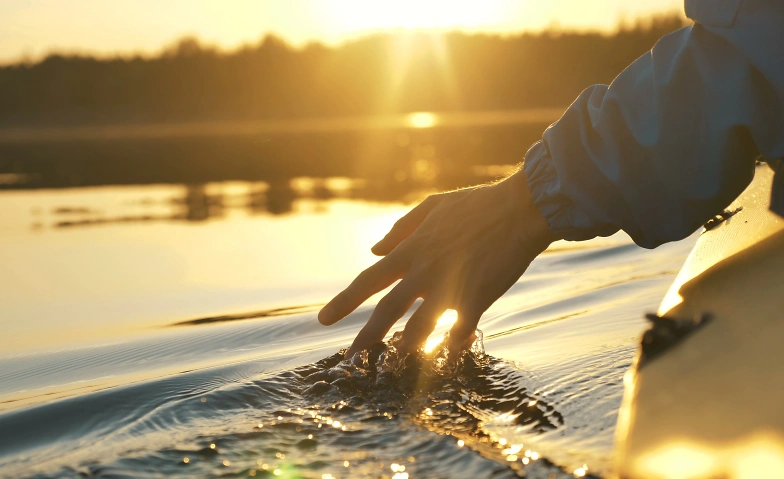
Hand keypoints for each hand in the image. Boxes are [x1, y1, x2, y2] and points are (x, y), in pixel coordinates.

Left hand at [318, 169, 558, 356]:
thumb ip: (401, 229)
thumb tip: (373, 249)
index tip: (323, 320)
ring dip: (403, 350)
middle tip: (349, 358)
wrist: (521, 208)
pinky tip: (447, 356)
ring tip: (390, 367)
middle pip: (387, 310)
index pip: (369, 279)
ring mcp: (450, 286)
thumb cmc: (478, 205)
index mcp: (412, 249)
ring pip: (418, 328)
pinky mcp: (476, 299)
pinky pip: (457, 331)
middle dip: (365, 337)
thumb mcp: (433, 207)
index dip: (344, 301)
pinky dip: (451, 346)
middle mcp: (424, 270)